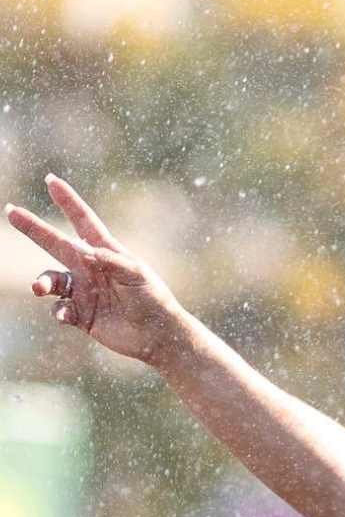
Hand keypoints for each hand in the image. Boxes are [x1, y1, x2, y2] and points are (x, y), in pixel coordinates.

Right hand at [6, 175, 183, 364]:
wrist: (159, 336)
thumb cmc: (153, 300)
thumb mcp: (136, 275)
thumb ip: (110, 260)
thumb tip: (80, 248)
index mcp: (105, 252)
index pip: (83, 221)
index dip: (68, 201)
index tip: (51, 180)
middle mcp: (89, 269)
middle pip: (55, 243)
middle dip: (33, 228)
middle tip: (11, 211)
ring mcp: (83, 291)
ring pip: (51, 281)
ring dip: (42, 283)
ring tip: (39, 288)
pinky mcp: (82, 315)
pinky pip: (59, 309)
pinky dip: (57, 311)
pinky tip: (64, 315)